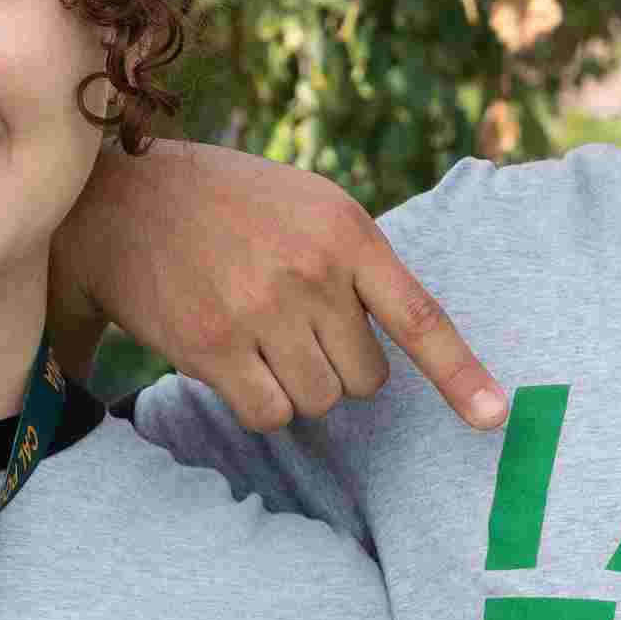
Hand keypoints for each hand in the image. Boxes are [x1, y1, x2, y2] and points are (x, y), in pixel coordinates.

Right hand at [55, 141, 505, 432]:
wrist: (124, 201)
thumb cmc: (231, 208)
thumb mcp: (310, 206)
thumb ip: (360, 263)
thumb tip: (408, 342)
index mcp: (347, 231)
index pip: (419, 316)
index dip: (461, 374)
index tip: (496, 419)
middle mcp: (311, 271)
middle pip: (367, 380)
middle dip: (338, 368)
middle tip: (294, 328)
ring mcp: (262, 309)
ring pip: (320, 401)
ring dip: (296, 387)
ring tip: (258, 335)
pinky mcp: (214, 345)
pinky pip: (270, 414)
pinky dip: (259, 403)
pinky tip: (233, 361)